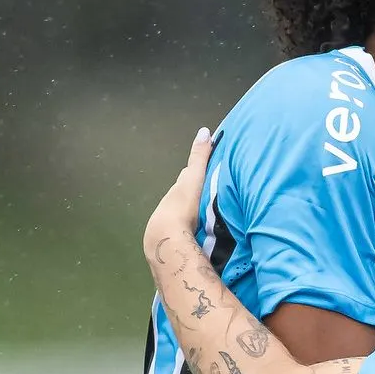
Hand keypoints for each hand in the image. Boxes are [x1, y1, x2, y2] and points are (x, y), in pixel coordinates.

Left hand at [145, 126, 213, 250]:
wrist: (168, 241)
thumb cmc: (182, 206)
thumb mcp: (194, 178)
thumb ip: (199, 157)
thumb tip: (204, 131)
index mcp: (176, 191)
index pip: (185, 178)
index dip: (193, 173)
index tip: (202, 171)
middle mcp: (170, 206)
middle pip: (182, 197)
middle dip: (192, 194)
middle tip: (205, 193)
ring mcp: (170, 226)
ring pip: (183, 216)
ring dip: (192, 215)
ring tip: (205, 217)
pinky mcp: (173, 243)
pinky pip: (186, 233)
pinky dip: (192, 231)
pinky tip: (199, 235)